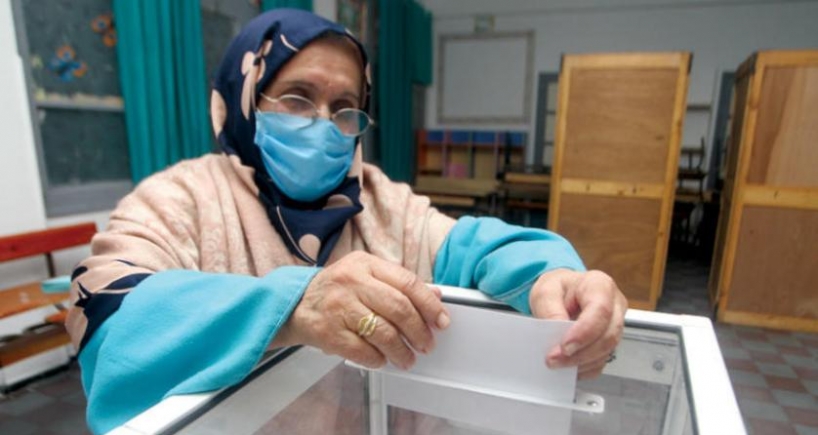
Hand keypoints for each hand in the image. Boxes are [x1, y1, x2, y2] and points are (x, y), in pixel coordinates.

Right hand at [274, 251, 448, 369]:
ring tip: (407, 358)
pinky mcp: (329, 332)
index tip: (441, 321)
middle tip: (427, 344)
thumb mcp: (366, 275)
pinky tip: (382, 360)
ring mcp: (339, 307)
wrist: (295, 304)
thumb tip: (434, 296)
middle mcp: (352, 282)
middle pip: (398, 308)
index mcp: (365, 264)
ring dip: (401, 351)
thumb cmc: (337, 291)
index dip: (429, 304)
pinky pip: (363, 351)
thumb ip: (398, 283)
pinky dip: (377, 359)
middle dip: (419, 331)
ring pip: (383, 333)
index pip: (407, 282)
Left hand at [530, 269, 626, 378]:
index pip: (601, 310)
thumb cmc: (558, 289)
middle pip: (608, 335)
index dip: (584, 332)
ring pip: (606, 352)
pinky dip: (584, 368)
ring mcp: (615, 325)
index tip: (565, 347)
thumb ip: (550, 311)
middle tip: (554, 360)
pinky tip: (568, 367)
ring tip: (557, 363)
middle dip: (580, 353)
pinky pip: (602, 361)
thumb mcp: (545, 292)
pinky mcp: (610, 343)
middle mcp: (614, 305)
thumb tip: (557, 334)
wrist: (561, 294)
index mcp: (600, 285)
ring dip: (580, 363)